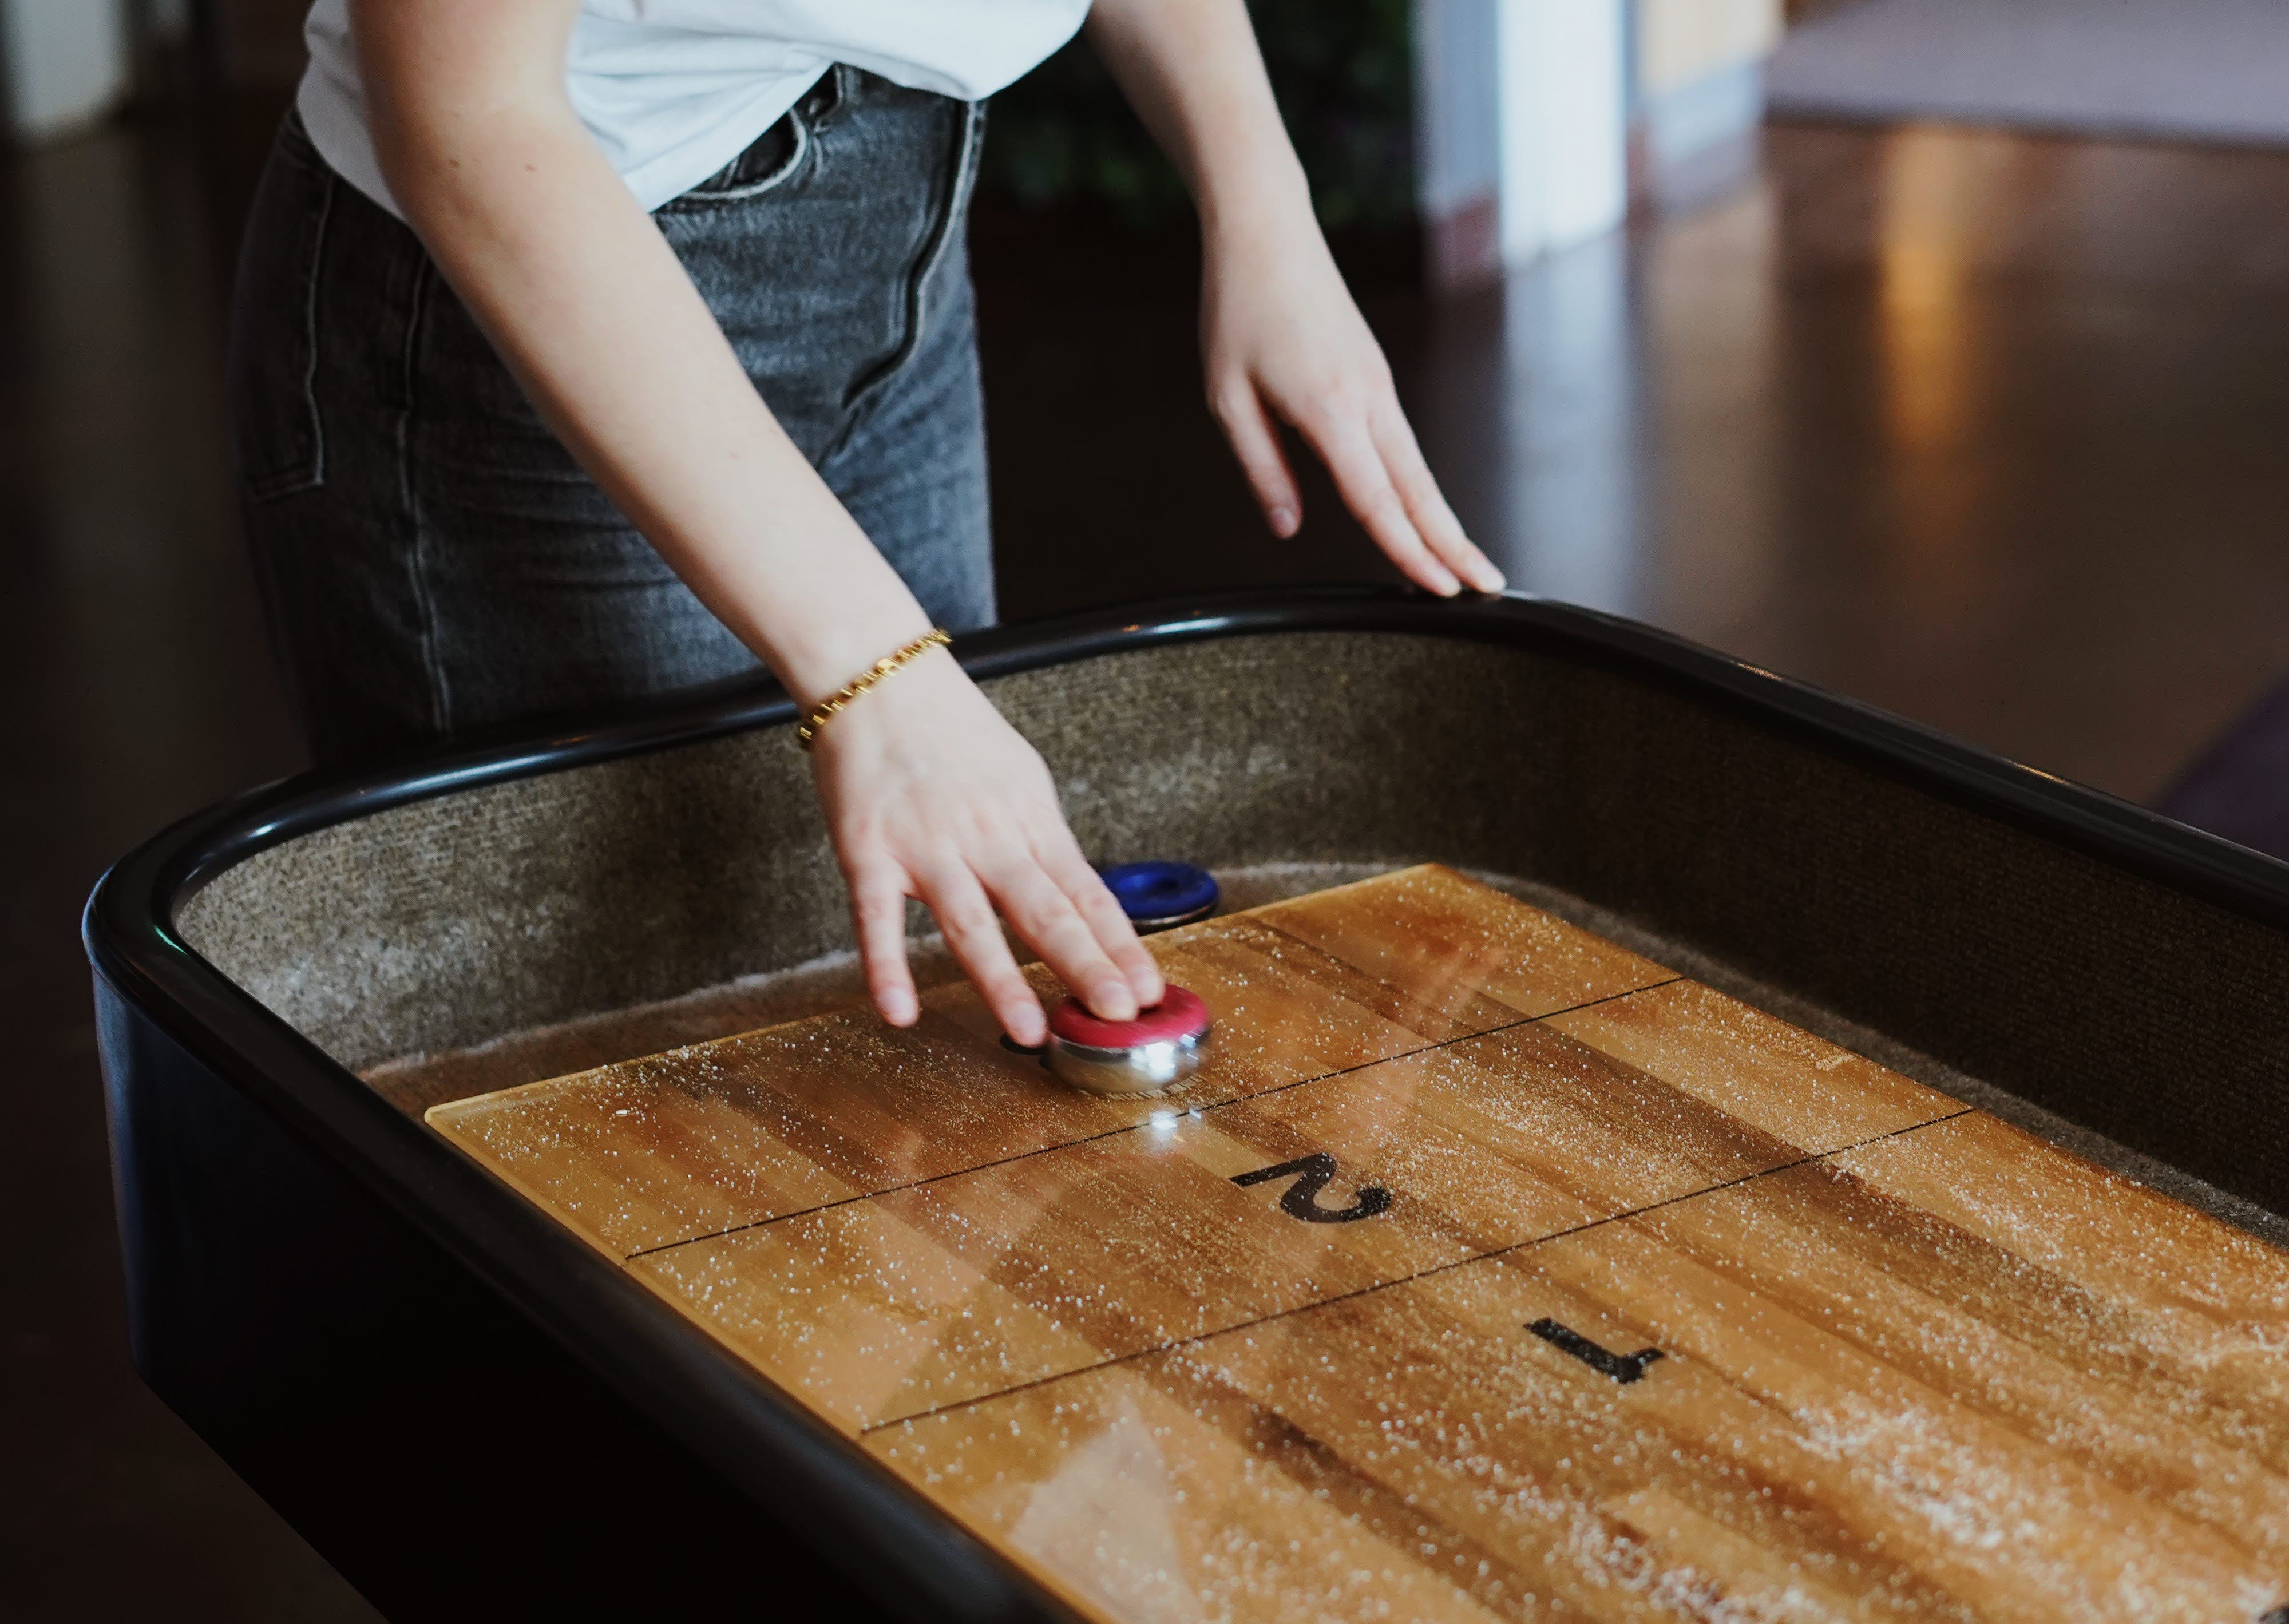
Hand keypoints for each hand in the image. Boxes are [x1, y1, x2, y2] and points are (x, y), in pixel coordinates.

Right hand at [807, 652, 1164, 1042]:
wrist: (880, 676)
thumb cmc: (952, 729)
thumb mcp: (1022, 776)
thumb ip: (1044, 839)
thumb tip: (1078, 896)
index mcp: (1031, 820)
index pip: (1086, 894)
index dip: (1119, 945)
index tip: (1148, 990)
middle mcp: (987, 837)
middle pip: (1044, 910)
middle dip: (1085, 965)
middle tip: (1117, 1013)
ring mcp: (927, 847)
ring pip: (970, 923)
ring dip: (1000, 980)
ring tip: (1028, 1030)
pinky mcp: (868, 852)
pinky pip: (877, 918)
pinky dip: (886, 967)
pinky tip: (900, 1013)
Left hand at [1201, 210, 1505, 596]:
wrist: (1268, 232)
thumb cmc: (1239, 309)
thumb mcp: (1226, 397)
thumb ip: (1260, 467)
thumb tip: (1287, 527)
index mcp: (1330, 409)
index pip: (1376, 499)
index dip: (1408, 550)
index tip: (1440, 590)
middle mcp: (1369, 399)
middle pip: (1419, 489)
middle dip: (1454, 544)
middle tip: (1489, 589)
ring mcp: (1379, 387)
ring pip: (1418, 469)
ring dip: (1444, 520)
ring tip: (1468, 564)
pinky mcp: (1376, 377)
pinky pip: (1403, 445)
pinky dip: (1421, 487)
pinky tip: (1424, 515)